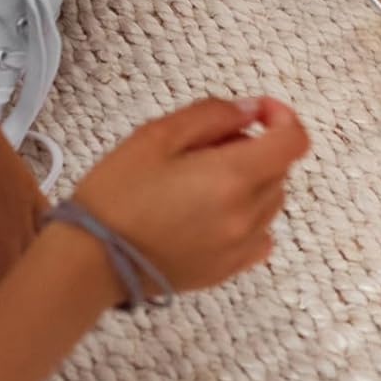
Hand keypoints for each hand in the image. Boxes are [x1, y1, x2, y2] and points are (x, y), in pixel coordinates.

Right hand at [70, 96, 309, 297]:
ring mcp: (240, 246)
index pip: (294, 141)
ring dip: (253, 182)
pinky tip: (214, 213)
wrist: (87, 263)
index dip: (282, 117)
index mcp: (233, 177)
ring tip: (202, 182)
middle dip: (254, 148)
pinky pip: (261, 235)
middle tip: (207, 148)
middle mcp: (246, 214)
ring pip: (272, 200)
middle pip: (279, 168)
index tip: (258, 112)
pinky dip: (250, 218)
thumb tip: (252, 110)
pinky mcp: (228, 270)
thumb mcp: (156, 136)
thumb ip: (213, 115)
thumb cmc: (115, 196)